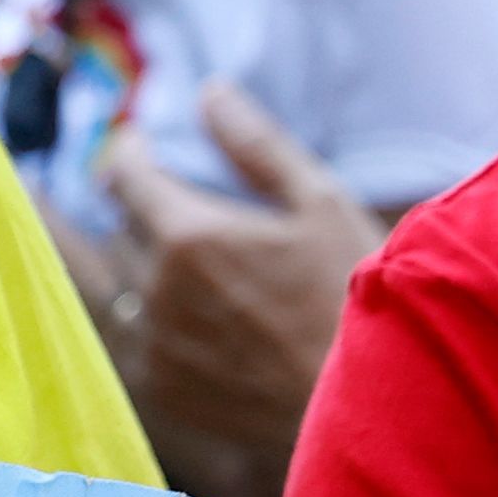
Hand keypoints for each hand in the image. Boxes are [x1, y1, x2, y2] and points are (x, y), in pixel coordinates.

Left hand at [99, 84, 381, 454]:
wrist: (377, 405)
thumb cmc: (358, 296)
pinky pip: (133, 336)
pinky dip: (148, 315)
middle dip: (138, 206)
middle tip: (165, 196)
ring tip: (172, 253)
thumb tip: (209, 91)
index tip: (137, 143)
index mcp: (188, 236)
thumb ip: (256, 146)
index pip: (121, 175)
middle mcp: (156, 290)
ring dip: (136, 261)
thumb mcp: (321, 204)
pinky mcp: (162, 388)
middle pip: (121, 229)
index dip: (127, 152)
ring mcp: (153, 344)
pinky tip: (181, 312)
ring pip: (120, 283)